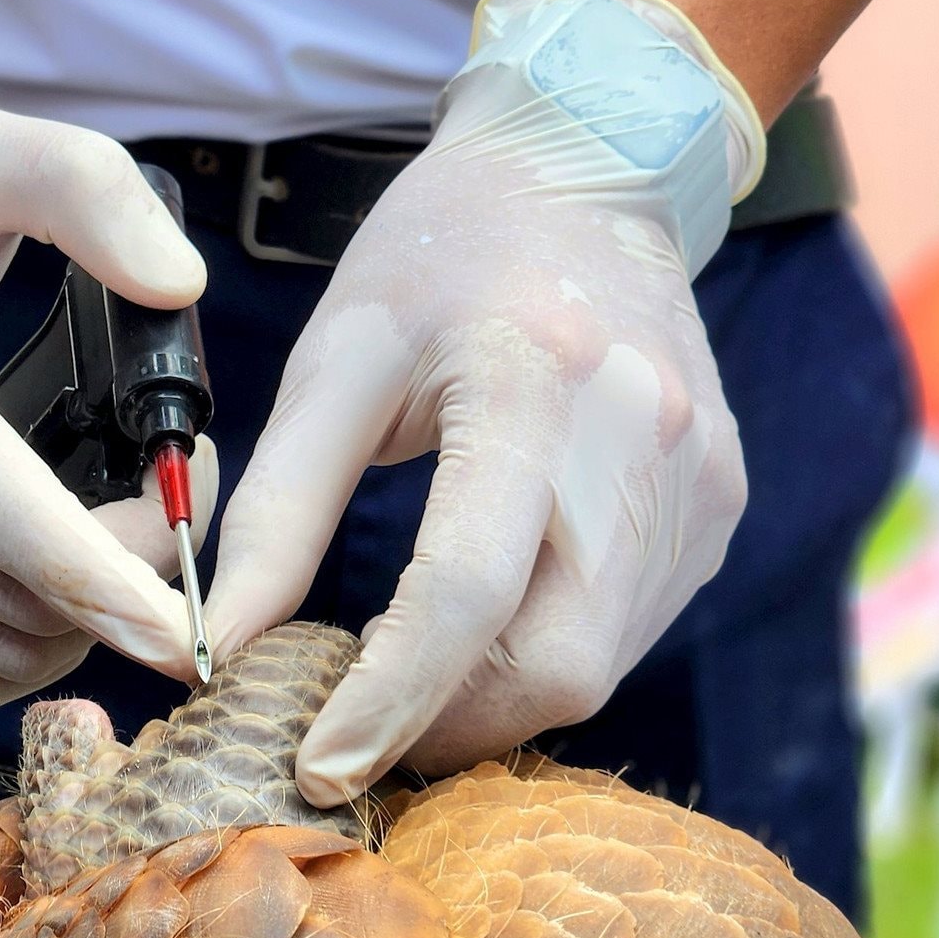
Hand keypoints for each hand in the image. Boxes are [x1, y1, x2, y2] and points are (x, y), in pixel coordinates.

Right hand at [0, 77, 215, 706]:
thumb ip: (95, 196)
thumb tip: (182, 288)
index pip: (12, 530)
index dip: (108, 591)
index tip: (186, 634)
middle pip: (22, 606)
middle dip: (131, 580)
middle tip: (174, 490)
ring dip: (84, 621)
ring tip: (123, 527)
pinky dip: (29, 646)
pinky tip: (63, 576)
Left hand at [207, 0, 765, 804]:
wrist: (587, 167)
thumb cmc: (438, 258)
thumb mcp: (336, 359)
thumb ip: (277, 509)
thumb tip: (219, 644)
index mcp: (534, 382)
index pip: (465, 590)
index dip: (389, 700)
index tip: (318, 769)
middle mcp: (642, 439)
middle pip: (557, 665)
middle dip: (447, 725)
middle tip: (357, 727)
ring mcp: (698, 479)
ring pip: (600, 665)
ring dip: (494, 699)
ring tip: (407, 674)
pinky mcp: (719, 502)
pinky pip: (630, 626)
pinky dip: (545, 651)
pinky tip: (485, 622)